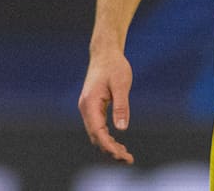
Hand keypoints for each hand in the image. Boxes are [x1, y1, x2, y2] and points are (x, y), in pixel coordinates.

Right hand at [78, 50, 135, 164]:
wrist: (105, 53)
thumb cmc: (114, 66)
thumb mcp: (122, 84)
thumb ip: (121, 106)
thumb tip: (122, 129)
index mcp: (90, 104)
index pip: (97, 132)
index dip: (108, 146)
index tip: (122, 156)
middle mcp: (85, 108)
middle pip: (95, 136)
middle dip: (110, 150)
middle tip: (129, 159)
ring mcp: (87, 109)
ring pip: (96, 134)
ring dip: (109, 145)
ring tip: (126, 155)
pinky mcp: (92, 107)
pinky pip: (98, 127)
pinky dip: (107, 137)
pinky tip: (118, 143)